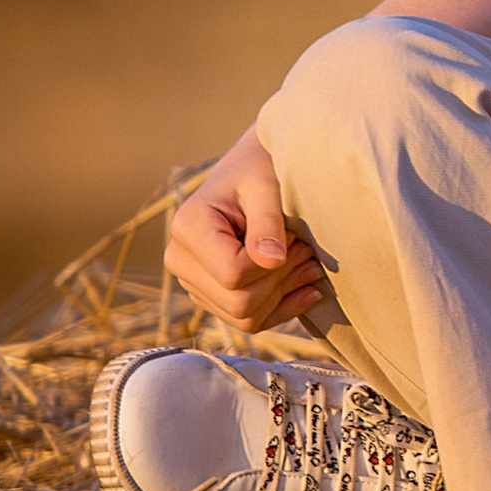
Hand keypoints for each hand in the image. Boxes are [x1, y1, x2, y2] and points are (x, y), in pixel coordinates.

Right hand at [165, 127, 327, 331]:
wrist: (254, 169)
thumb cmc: (261, 169)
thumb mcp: (267, 186)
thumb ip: (267, 222)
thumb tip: (270, 261)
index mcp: (187, 227)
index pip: (233, 274)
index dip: (271, 266)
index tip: (296, 238)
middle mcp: (179, 258)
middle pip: (237, 302)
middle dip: (281, 282)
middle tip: (308, 252)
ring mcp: (193, 280)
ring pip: (242, 318)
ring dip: (284, 297)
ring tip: (310, 266)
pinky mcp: (210, 293)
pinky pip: (246, 321)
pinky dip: (280, 310)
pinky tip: (307, 290)